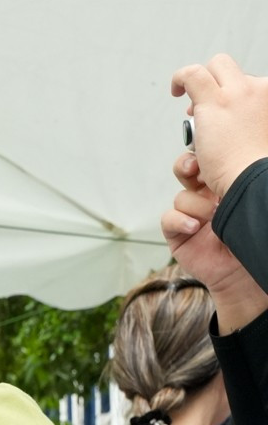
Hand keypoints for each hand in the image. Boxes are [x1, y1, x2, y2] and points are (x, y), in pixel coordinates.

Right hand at [166, 151, 267, 330]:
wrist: (247, 273)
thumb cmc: (255, 234)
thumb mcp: (248, 196)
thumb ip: (238, 178)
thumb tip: (229, 156)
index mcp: (229, 184)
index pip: (209, 161)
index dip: (203, 153)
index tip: (205, 152)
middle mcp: (210, 197)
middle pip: (187, 171)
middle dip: (187, 167)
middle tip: (194, 169)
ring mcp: (193, 215)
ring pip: (181, 196)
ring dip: (196, 205)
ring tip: (214, 215)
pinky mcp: (179, 235)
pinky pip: (168, 218)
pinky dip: (180, 221)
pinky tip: (196, 227)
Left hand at [172, 55, 267, 197]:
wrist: (253, 181)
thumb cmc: (256, 169)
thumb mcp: (262, 136)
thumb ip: (253, 121)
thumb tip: (234, 118)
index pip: (251, 85)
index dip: (234, 95)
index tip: (224, 112)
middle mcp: (261, 90)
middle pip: (235, 74)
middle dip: (219, 86)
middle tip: (204, 110)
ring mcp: (239, 93)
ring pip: (217, 67)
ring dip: (203, 84)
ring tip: (195, 111)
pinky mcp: (215, 101)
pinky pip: (193, 74)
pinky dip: (181, 77)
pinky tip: (175, 89)